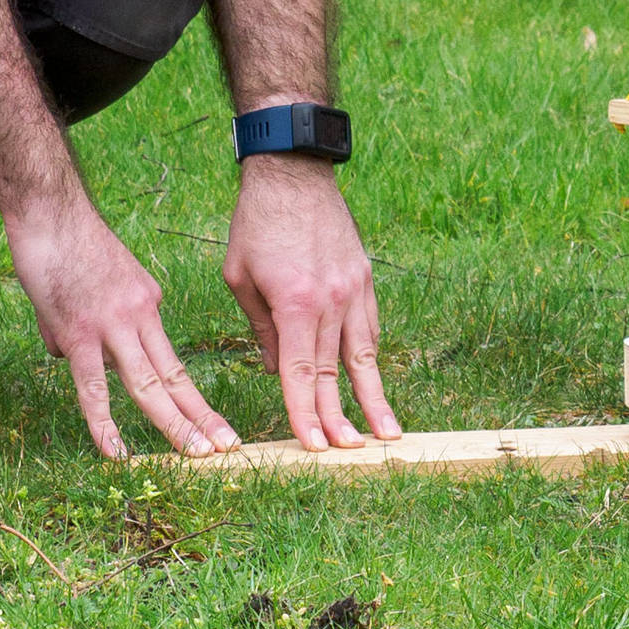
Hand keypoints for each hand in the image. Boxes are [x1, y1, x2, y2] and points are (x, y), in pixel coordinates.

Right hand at [3, 195, 240, 461]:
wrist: (51, 211)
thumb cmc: (65, 244)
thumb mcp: (97, 284)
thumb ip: (88, 326)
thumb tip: (68, 357)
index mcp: (148, 303)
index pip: (173, 360)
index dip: (194, 397)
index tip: (215, 425)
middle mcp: (140, 316)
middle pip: (175, 377)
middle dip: (201, 417)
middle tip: (227, 449)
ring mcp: (111, 326)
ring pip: (148, 385)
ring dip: (174, 424)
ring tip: (196, 454)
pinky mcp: (79, 333)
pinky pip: (93, 388)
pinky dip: (104, 424)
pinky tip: (116, 453)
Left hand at [222, 155, 401, 450]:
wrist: (293, 173)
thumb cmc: (256, 224)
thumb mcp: (240, 278)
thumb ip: (262, 329)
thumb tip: (280, 371)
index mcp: (295, 302)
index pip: (303, 373)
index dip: (307, 414)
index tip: (314, 447)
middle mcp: (330, 299)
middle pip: (337, 372)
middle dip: (343, 418)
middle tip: (353, 455)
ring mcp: (353, 288)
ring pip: (365, 354)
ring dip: (374, 396)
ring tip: (388, 433)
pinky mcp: (364, 277)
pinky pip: (370, 327)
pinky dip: (371, 357)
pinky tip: (374, 381)